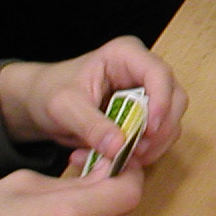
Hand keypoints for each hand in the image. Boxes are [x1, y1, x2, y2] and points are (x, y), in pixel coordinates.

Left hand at [0, 36, 186, 167]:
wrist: (41, 103)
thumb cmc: (50, 92)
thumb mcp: (64, 107)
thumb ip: (91, 125)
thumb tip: (119, 146)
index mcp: (126, 55)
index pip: (159, 74)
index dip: (161, 102)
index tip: (148, 131)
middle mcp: (143, 72)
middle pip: (174, 99)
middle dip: (158, 130)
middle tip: (134, 152)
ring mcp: (148, 95)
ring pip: (170, 123)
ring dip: (151, 147)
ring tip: (117, 160)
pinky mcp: (145, 117)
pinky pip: (157, 139)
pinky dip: (142, 155)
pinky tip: (114, 160)